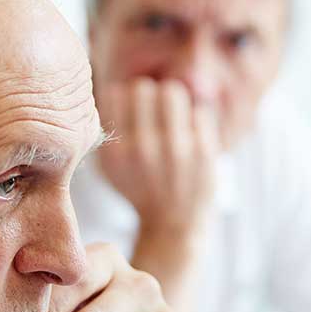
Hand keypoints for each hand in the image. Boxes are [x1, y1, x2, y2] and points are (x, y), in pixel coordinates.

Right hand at [96, 77, 218, 237]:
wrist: (173, 224)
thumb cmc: (141, 188)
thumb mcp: (110, 168)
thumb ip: (106, 131)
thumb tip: (117, 88)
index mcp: (116, 152)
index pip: (117, 93)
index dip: (125, 98)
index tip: (133, 111)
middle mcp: (143, 149)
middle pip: (143, 87)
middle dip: (149, 96)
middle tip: (154, 113)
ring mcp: (175, 148)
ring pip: (172, 91)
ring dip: (173, 101)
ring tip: (173, 119)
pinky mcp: (204, 150)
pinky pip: (199, 111)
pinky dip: (195, 120)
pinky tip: (191, 136)